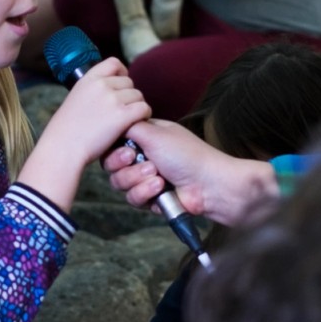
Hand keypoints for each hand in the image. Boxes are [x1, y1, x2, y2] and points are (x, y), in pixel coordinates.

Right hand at [40, 57, 150, 169]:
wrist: (63, 147)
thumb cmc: (66, 130)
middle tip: (123, 111)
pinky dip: (144, 116)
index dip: (122, 72)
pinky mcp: (122, 115)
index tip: (121, 84)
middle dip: (129, 96)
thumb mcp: (75, 99)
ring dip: (137, 107)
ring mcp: (112, 99)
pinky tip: (136, 123)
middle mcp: (101, 85)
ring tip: (128, 120)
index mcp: (88, 79)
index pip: (113, 63)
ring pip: (138, 96)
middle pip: (129, 82)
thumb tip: (108, 90)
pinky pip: (144, 108)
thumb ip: (91, 91)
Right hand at [102, 119, 277, 226]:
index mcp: (145, 137)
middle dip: (126, 167)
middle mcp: (143, 156)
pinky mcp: (150, 198)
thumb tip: (114, 122)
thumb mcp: (155, 133)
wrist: (208, 185)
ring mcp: (146, 178)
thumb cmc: (187, 154)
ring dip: (138, 180)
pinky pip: (133, 199)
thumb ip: (130, 126)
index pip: (114, 143)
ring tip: (158, 177)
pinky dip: (146, 193)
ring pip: (120, 183)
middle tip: (146, 163)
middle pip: (112, 165)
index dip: (114, 150)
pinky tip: (161, 189)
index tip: (128, 152)